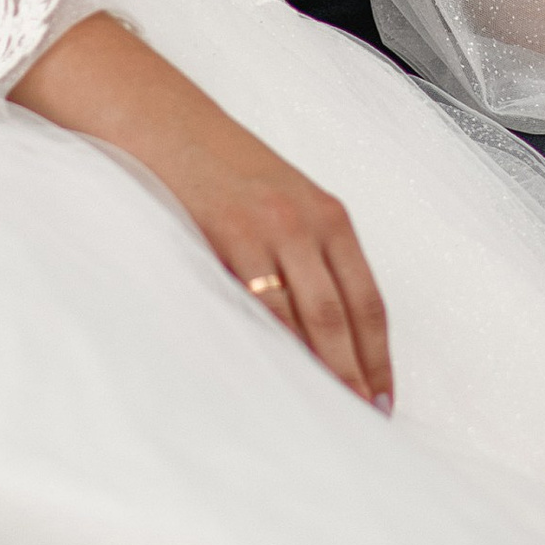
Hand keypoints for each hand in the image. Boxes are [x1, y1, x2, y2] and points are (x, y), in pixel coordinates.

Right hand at [12, 15, 392, 412]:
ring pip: (306, 316)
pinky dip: (271, 346)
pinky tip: (274, 379)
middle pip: (344, 315)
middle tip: (362, 424)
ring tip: (327, 417)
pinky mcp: (227, 234)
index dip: (378, 355)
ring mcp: (268, 227)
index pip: (368, 299)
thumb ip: (302, 257)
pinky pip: (256, 302)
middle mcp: (309, 221)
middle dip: (355, 374)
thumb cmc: (217, 170)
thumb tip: (320, 336)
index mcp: (329, 216)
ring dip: (320, 371)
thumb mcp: (277, 204)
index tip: (384, 401)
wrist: (160, 120)